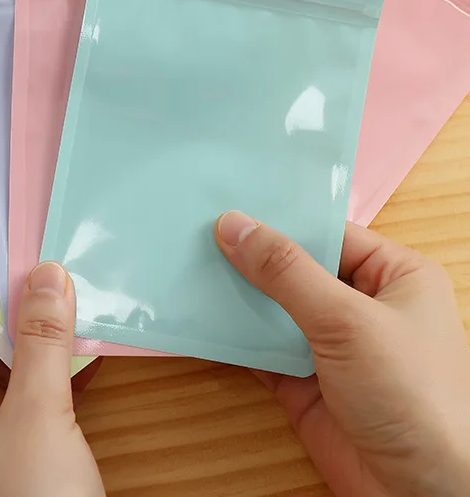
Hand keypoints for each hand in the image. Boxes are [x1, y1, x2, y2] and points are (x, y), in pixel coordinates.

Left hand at [0, 261, 104, 496]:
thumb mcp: (38, 414)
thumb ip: (41, 342)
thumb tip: (45, 274)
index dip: (3, 308)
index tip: (39, 274)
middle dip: (31, 331)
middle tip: (67, 290)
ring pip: (16, 389)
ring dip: (49, 358)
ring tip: (82, 317)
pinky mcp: (18, 475)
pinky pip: (34, 415)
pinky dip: (60, 389)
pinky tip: (89, 362)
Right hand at [216, 211, 469, 496]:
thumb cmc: (411, 394)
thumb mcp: (347, 319)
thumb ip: (285, 271)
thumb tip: (232, 224)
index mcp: (393, 276)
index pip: (327, 233)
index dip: (279, 219)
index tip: (225, 204)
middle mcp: (362, 306)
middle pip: (295, 269)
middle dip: (249, 257)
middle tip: (194, 232)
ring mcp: (331, 346)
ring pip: (273, 308)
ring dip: (236, 296)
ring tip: (186, 265)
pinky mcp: (303, 382)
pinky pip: (260, 349)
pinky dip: (232, 337)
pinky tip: (197, 316)